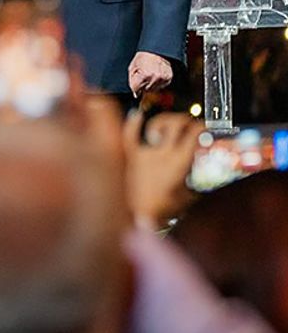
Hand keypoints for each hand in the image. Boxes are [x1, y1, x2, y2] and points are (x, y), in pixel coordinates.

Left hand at [123, 110, 200, 228]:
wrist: (135, 217)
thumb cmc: (161, 212)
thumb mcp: (187, 199)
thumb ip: (196, 186)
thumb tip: (202, 180)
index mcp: (179, 162)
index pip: (196, 133)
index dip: (202, 126)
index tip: (203, 126)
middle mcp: (162, 152)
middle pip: (177, 122)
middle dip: (184, 119)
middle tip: (186, 123)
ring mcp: (144, 151)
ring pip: (155, 122)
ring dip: (163, 121)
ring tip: (164, 126)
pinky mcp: (128, 153)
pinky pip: (128, 131)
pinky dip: (133, 121)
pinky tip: (137, 115)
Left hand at [128, 51, 172, 95]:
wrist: (156, 50)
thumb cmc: (143, 57)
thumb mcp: (132, 67)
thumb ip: (132, 81)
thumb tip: (135, 93)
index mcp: (144, 75)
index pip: (136, 90)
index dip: (135, 87)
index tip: (136, 83)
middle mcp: (154, 78)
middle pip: (145, 90)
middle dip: (142, 85)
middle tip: (143, 75)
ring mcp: (162, 79)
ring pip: (153, 89)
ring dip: (150, 84)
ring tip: (149, 73)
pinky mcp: (168, 79)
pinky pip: (161, 86)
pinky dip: (157, 82)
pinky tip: (155, 75)